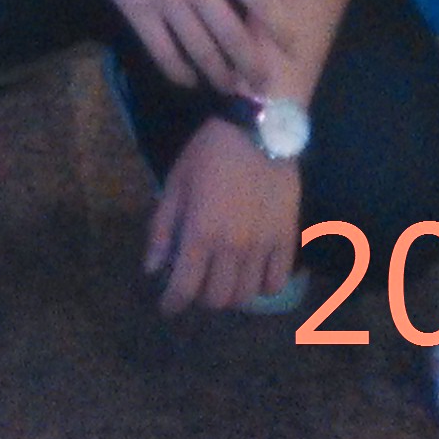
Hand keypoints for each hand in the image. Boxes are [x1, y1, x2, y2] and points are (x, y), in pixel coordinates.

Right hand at [61, 0, 280, 98]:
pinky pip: (163, 52)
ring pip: (200, 50)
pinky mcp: (136, 11)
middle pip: (232, 34)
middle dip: (252, 66)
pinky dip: (179, 72)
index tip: (290, 49)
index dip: (279, 28)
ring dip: (220, 75)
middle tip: (261, 84)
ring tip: (230, 87)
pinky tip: (189, 80)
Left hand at [147, 118, 302, 314]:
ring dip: (230, 295)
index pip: (184, 288)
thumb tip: (151, 269)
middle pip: (216, 298)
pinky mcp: (286, 239)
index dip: (172, 304)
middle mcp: (232, 248)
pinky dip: (262, 287)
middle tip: (197, 283)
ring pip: (245, 295)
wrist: (259, 130)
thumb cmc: (210, 153)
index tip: (168, 307)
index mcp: (200, 234)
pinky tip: (253, 275)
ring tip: (223, 280)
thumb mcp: (176, 183)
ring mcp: (262, 246)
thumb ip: (161, 228)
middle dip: (200, 297)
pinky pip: (276, 281)